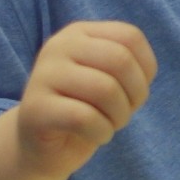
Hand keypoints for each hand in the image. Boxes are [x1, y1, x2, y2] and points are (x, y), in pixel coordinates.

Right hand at [14, 21, 157, 179]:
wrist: (45, 146)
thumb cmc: (87, 109)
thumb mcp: (112, 79)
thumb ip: (129, 64)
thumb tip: (145, 70)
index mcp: (79, 33)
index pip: (130, 36)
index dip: (145, 69)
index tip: (135, 91)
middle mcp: (58, 46)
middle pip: (120, 60)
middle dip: (135, 94)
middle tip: (123, 113)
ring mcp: (42, 75)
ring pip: (105, 89)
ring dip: (120, 116)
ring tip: (110, 125)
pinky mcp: (34, 108)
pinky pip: (85, 117)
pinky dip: (103, 132)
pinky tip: (97, 136)